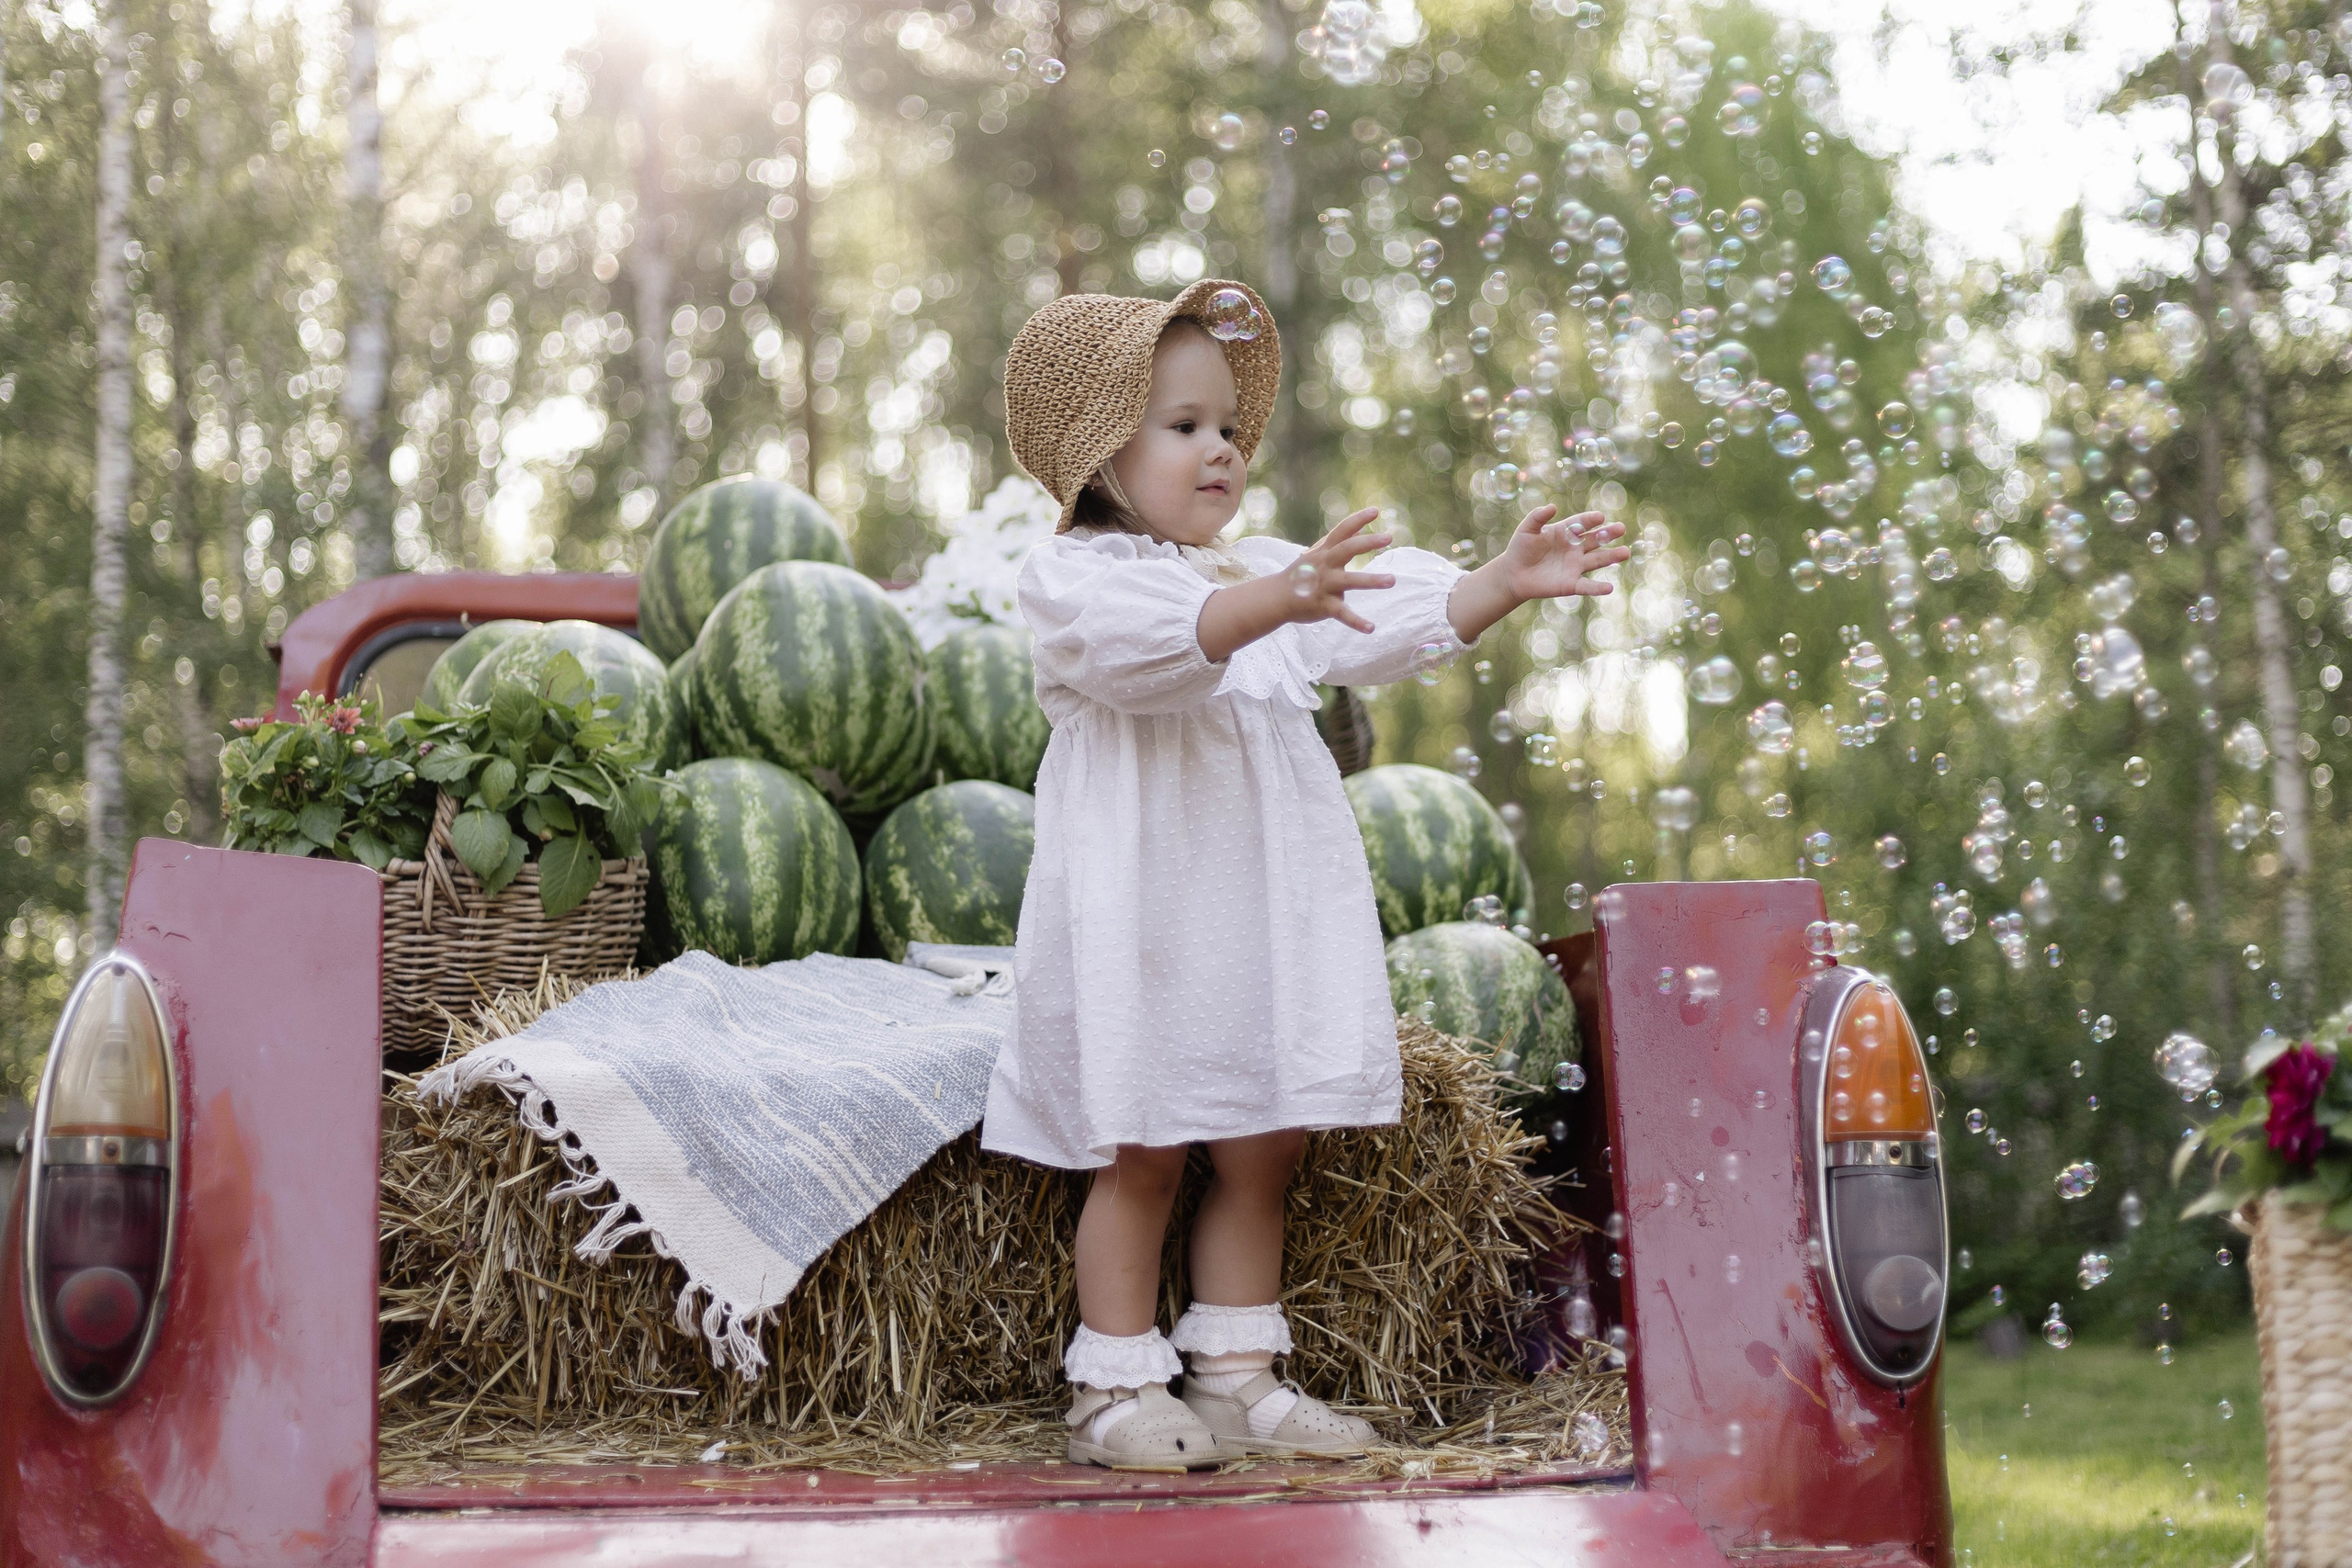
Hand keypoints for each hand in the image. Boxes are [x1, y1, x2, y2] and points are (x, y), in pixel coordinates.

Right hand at [1282, 508, 1397, 634]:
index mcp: (1325, 552)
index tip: (1376, 511)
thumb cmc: (1301, 574)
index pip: (1342, 531)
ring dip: (1371, 580)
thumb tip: (1361, 530)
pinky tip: (1371, 628)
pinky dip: (1356, 622)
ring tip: (1392, 580)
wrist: (1276, 598)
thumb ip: (1339, 542)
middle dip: (1367, 543)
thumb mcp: (1317, 554)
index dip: (1358, 520)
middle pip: (1347, 549)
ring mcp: (1324, 585)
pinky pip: (1342, 614)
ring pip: (1349, 581)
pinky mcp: (1324, 605)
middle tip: (1389, 537)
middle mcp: (1325, 565)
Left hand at [1494, 505, 1629, 602]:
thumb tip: (1551, 507)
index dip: (1590, 520)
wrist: (1513, 574)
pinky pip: (1587, 586)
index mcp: (1566, 532)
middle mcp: (1575, 548)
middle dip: (1608, 534)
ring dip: (1611, 557)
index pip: (1582, 523)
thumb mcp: (1527, 529)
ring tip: (1625, 553)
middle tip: (1621, 528)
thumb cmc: (1520, 549)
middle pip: (1595, 539)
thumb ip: (1537, 517)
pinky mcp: (1571, 584)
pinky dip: (1598, 588)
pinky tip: (1609, 588)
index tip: (1599, 517)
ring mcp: (1575, 566)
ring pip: (1597, 560)